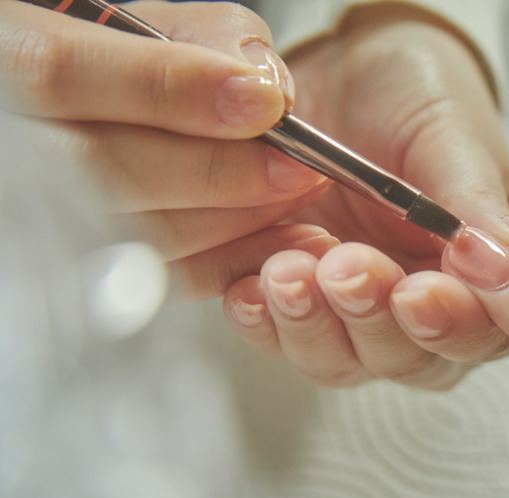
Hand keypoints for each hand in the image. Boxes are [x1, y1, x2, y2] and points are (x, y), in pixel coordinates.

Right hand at [2, 0, 334, 298]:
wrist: (83, 121)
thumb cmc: (116, 65)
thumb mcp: (148, 26)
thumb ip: (205, 39)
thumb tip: (263, 87)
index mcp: (2, 57)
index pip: (61, 72)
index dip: (170, 90)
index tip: (262, 103)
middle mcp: (10, 145)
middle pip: (100, 169)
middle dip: (216, 171)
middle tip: (296, 166)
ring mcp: (40, 216)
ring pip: (129, 231)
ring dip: (232, 220)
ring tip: (297, 195)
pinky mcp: (88, 269)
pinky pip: (157, 278)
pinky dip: (228, 263)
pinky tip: (279, 243)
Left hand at [222, 5, 508, 388]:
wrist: (345, 73)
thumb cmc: (417, 100)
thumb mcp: (451, 135)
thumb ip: (476, 202)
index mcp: (487, 285)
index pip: (486, 333)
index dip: (453, 325)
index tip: (418, 293)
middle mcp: (426, 316)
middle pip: (410, 361)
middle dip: (373, 321)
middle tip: (347, 268)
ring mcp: (356, 318)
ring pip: (340, 361)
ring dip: (313, 326)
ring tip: (290, 271)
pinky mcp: (294, 306)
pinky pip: (275, 336)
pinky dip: (262, 320)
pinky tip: (251, 290)